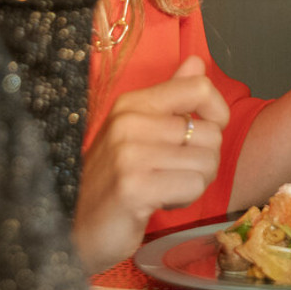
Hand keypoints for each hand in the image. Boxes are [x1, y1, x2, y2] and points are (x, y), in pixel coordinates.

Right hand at [71, 57, 229, 270]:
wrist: (73, 228)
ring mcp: (128, 155)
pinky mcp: (133, 187)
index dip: (217, 113)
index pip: (199, 87)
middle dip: (203, 161)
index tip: (203, 134)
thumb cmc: (113, 180)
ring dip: (194, 182)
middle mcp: (129, 122)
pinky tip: (157, 202)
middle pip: (211, 133)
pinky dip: (184, 199)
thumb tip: (197, 61)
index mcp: (132, 104)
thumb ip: (171, 96)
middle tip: (172, 174)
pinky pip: (193, 186)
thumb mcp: (139, 131)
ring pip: (207, 162)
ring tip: (162, 187)